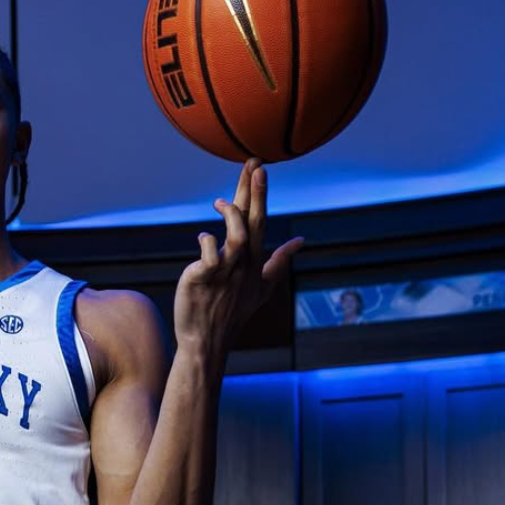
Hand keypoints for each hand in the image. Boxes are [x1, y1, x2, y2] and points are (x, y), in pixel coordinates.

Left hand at [173, 159, 303, 355]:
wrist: (207, 341)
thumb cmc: (232, 311)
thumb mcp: (263, 287)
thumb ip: (280, 262)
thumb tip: (301, 242)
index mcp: (256, 262)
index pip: (261, 221)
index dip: (260, 194)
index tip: (260, 168)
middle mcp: (244, 264)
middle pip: (253, 222)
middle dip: (254, 192)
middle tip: (254, 164)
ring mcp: (226, 271)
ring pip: (236, 236)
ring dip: (231, 215)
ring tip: (220, 202)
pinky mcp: (204, 278)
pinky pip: (209, 255)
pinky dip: (207, 242)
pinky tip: (203, 237)